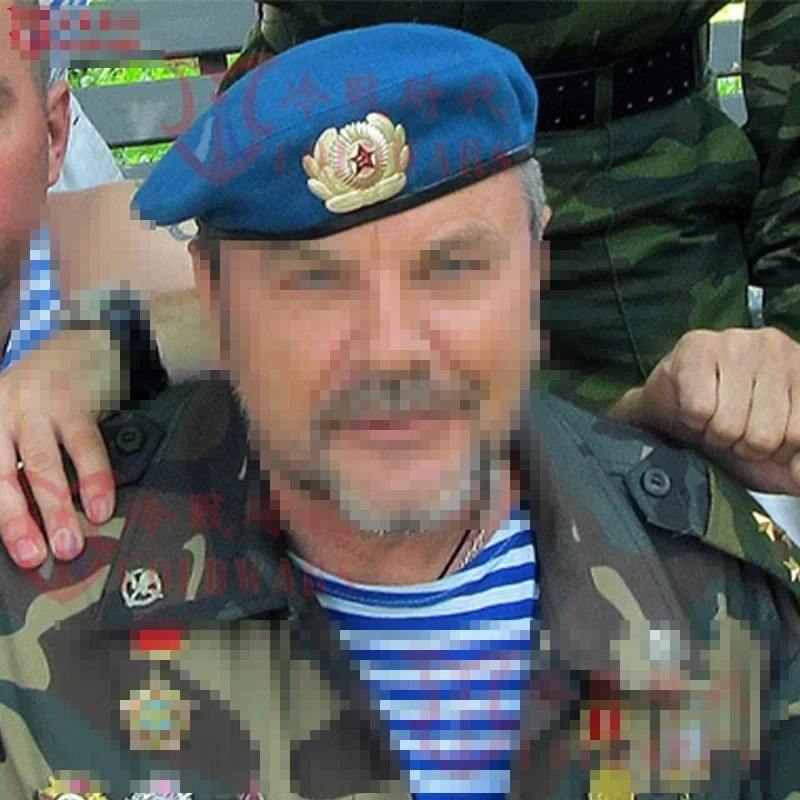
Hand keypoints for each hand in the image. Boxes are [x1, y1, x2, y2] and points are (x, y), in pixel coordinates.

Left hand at [0, 328, 119, 567]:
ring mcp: (37, 406)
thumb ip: (15, 460)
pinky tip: (101, 506)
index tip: (17, 550)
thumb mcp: (15, 418)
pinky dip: (94, 479)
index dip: (0, 515)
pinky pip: (85, 446)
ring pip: (42, 465)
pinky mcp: (75, 401)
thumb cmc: (47, 390)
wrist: (87, 338)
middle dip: (18, 520)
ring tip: (69, 544)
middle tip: (36, 557)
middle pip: (2, 474)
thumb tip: (26, 519)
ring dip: (57, 508)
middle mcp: (2, 412)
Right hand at [610, 327, 799, 493]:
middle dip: (742, 445)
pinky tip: (693, 407)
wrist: (671, 411)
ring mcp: (737, 342)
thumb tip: (799, 473)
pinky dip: (691, 420)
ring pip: (729, 424)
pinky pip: (698, 409)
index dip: (775, 450)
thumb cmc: (730, 427)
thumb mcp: (778, 455)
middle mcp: (777, 348)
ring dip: (714, 434)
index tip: (764, 438)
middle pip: (764, 434)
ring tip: (712, 418)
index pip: (798, 434)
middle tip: (733, 430)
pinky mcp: (697, 346)